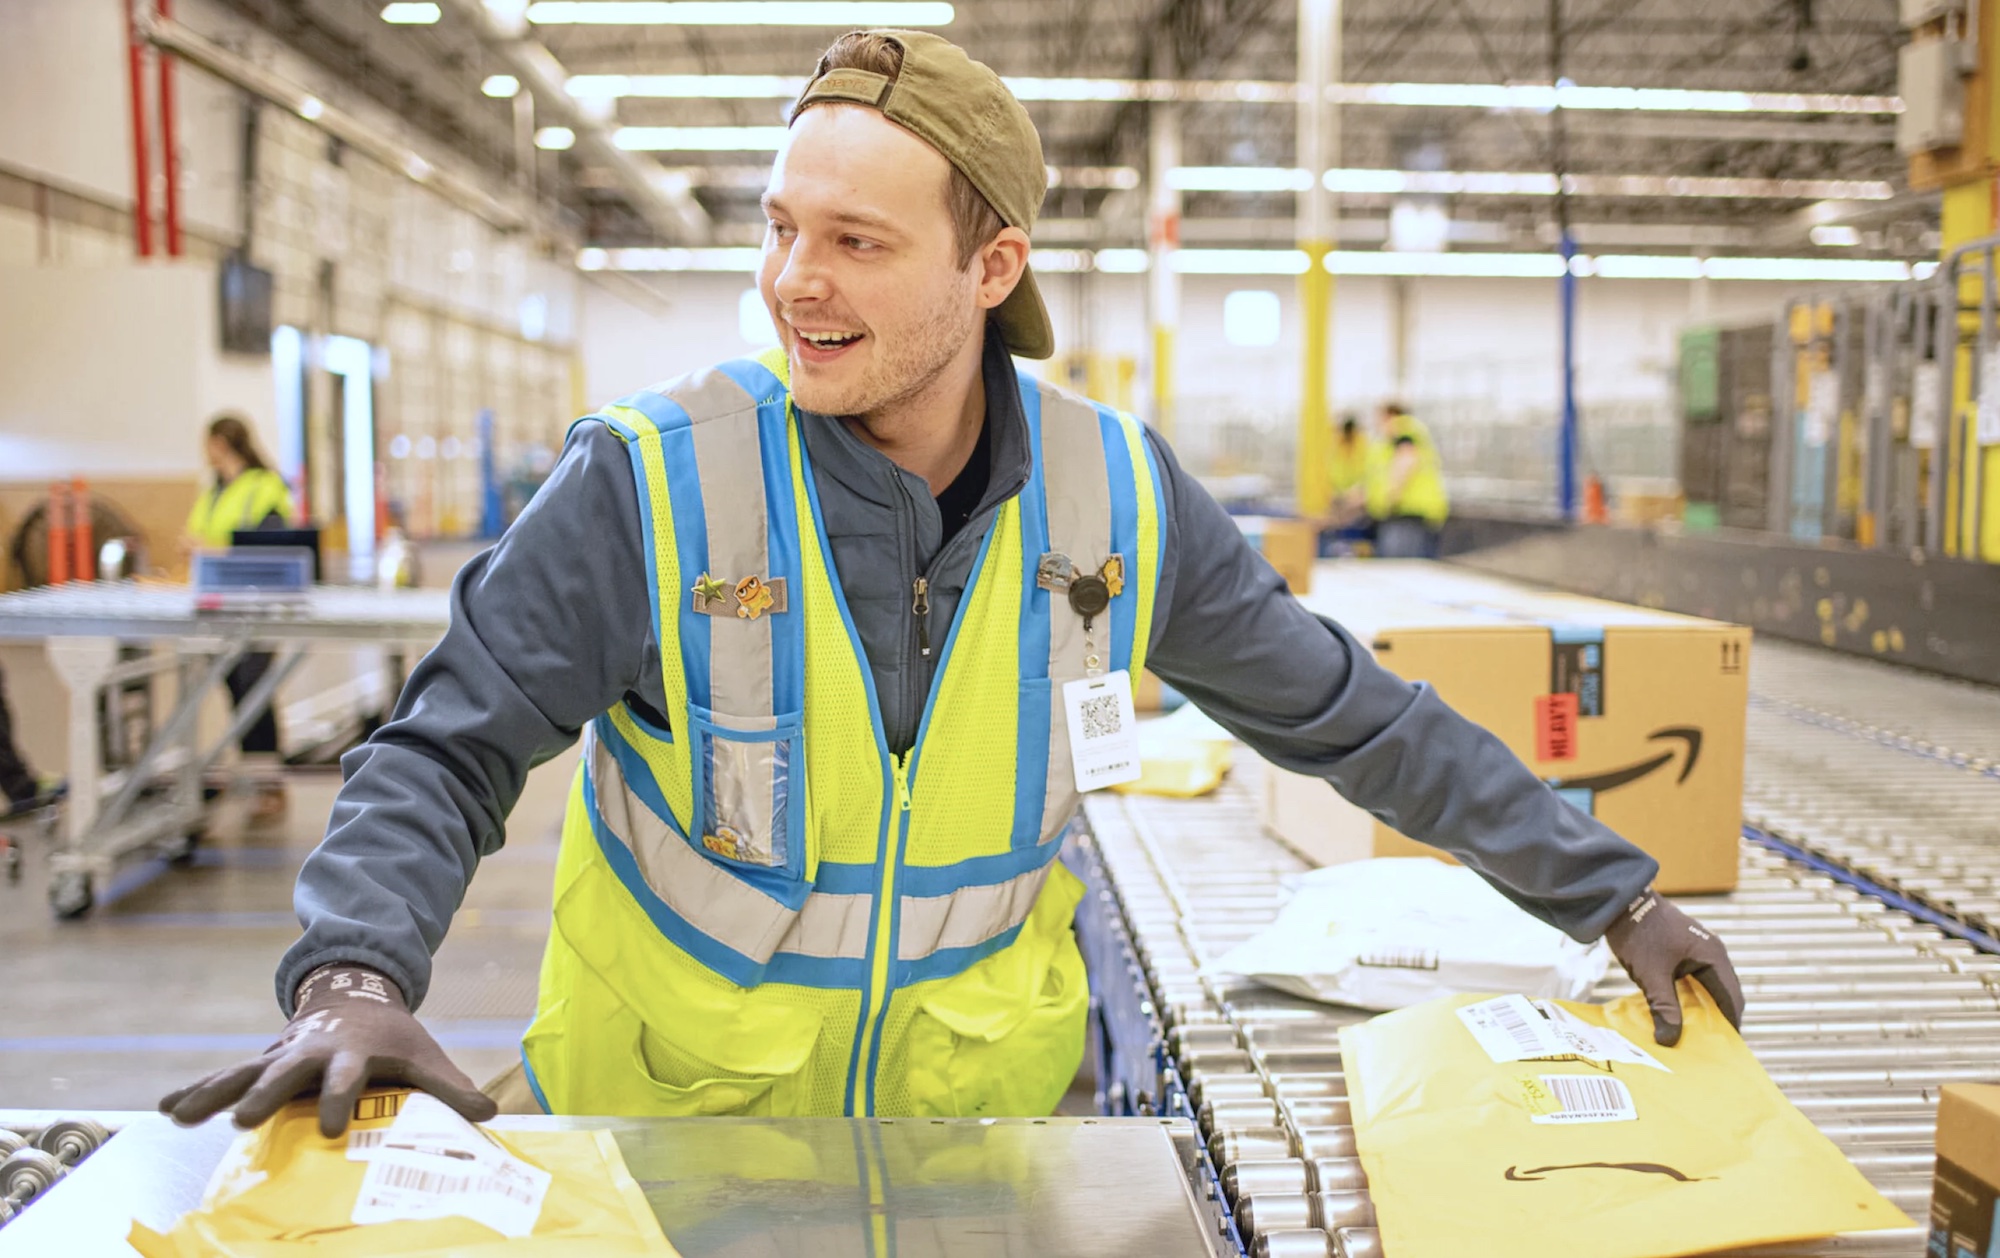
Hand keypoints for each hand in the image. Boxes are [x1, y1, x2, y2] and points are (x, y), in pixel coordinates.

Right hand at [160, 964, 496, 1137]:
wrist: (357, 995)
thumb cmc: (394, 1036)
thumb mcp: (424, 1055)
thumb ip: (451, 1087)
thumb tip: (489, 1113)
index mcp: (352, 1052)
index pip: (345, 1076)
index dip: (337, 1097)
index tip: (325, 1125)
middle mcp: (311, 1052)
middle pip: (284, 1073)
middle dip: (264, 1095)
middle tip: (242, 1121)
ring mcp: (281, 1054)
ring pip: (243, 1072)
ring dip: (213, 1093)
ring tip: (181, 1116)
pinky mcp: (262, 1060)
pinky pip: (224, 1077)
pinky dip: (195, 1090)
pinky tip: (165, 1108)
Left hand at [1602, 888, 1744, 1046]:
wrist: (1619, 902)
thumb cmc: (1639, 934)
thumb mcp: (1651, 975)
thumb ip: (1664, 1008)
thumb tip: (1670, 1041)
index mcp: (1714, 957)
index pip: (1732, 999)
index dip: (1730, 1026)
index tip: (1724, 1050)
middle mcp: (1712, 953)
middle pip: (1723, 995)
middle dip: (1717, 1020)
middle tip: (1706, 1046)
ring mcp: (1698, 950)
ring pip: (1707, 987)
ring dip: (1701, 1008)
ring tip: (1690, 1034)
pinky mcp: (1683, 950)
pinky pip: (1694, 979)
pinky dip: (1689, 997)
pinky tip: (1675, 1012)